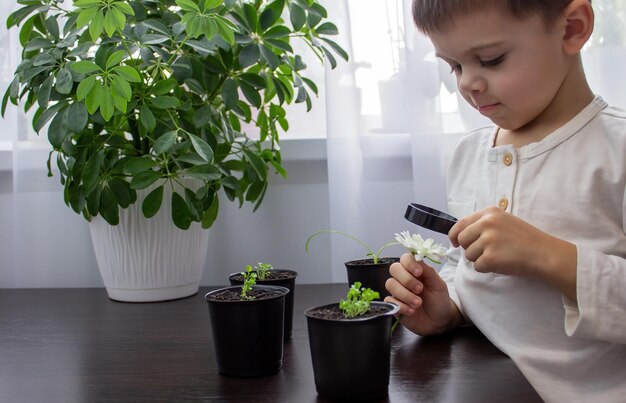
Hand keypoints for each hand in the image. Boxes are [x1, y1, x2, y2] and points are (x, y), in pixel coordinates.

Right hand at [384, 253, 460, 334]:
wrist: (438, 321)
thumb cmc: (439, 300)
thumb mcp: (439, 285)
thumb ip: (429, 271)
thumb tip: (418, 261)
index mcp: (415, 270)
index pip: (405, 258)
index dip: (409, 263)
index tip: (419, 272)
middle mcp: (404, 278)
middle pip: (394, 268)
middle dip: (407, 279)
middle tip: (420, 289)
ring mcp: (397, 291)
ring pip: (390, 284)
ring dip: (405, 294)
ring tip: (418, 304)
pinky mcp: (393, 304)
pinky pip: (389, 300)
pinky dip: (401, 306)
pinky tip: (412, 311)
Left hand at [448, 207, 576, 297]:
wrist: (544, 253)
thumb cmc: (525, 239)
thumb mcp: (504, 221)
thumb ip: (483, 224)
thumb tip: (460, 235)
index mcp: (489, 213)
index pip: (460, 224)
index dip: (455, 235)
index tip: (455, 242)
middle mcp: (487, 224)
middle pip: (461, 240)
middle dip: (469, 248)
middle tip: (485, 252)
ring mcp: (488, 240)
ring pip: (468, 255)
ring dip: (479, 259)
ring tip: (498, 256)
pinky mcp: (490, 258)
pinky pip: (477, 267)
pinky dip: (487, 268)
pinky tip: (501, 263)